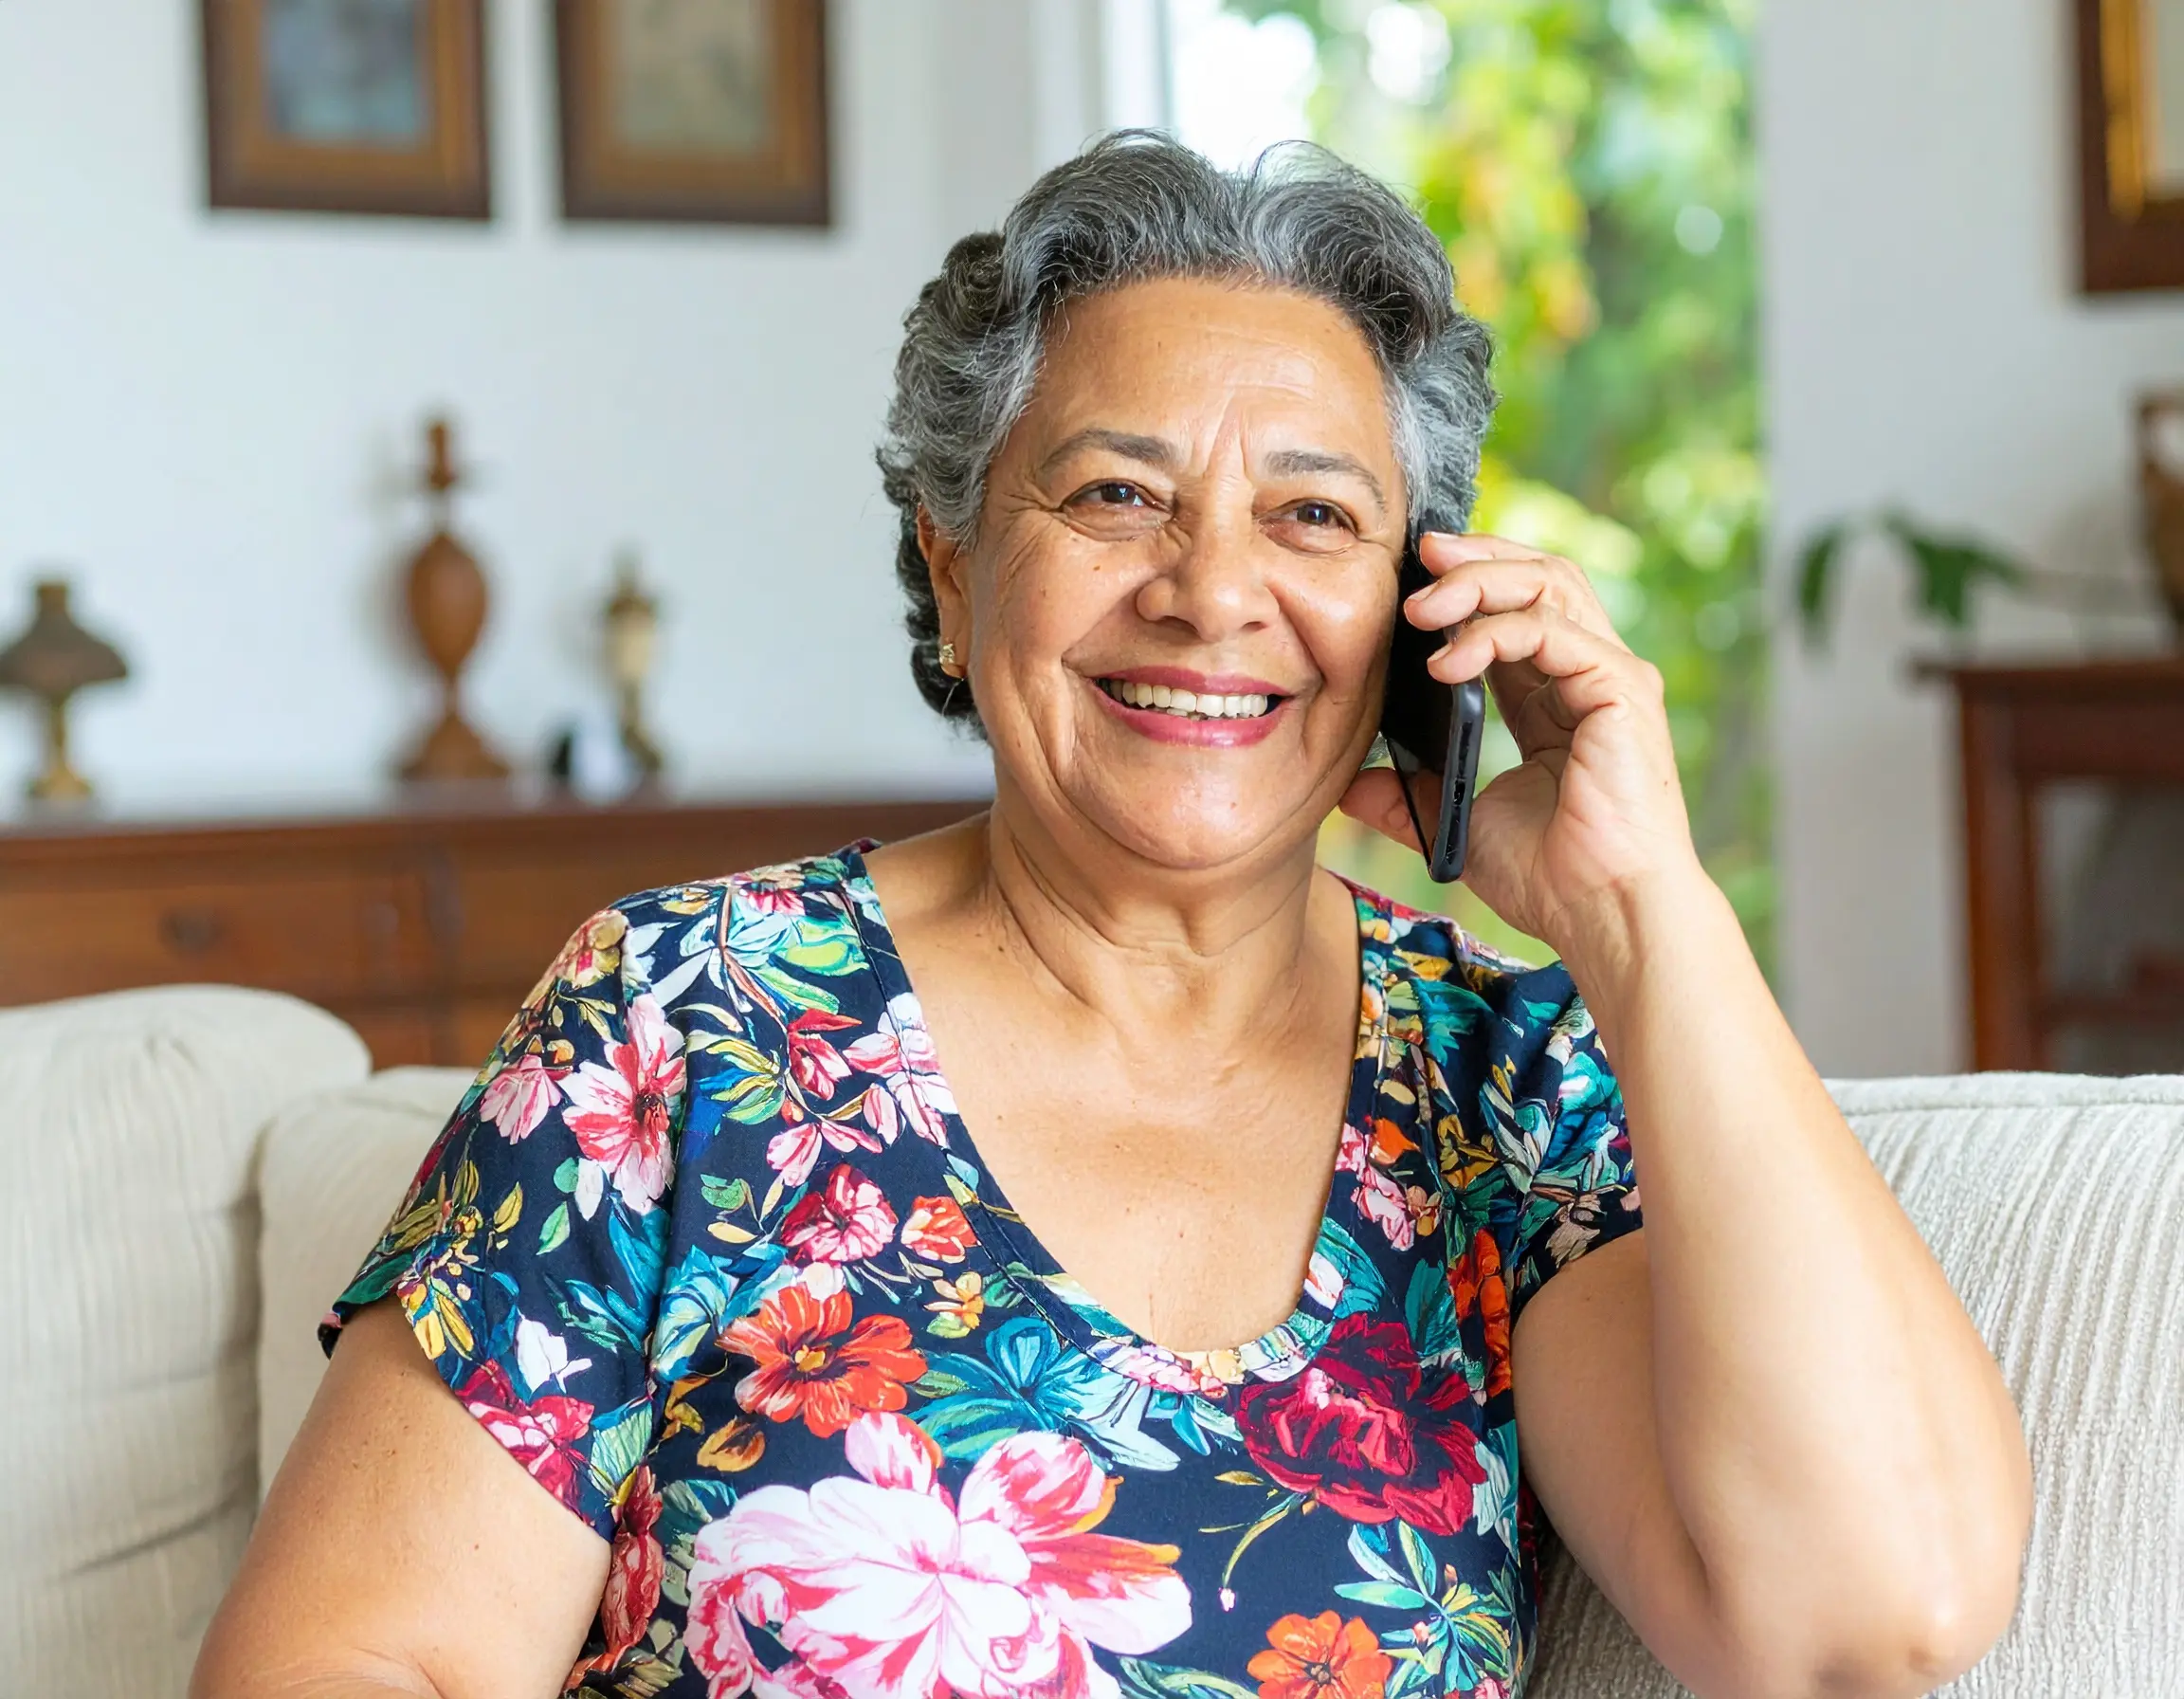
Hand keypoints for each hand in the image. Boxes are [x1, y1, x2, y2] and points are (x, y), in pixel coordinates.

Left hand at [1339, 533, 1700, 954]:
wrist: (1602, 916)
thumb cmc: (1552, 879)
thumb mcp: (1458, 825)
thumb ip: (1406, 797)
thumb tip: (1348, 785)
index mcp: (1555, 697)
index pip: (1514, 608)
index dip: (1465, 582)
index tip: (1408, 577)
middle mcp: (1590, 674)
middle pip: (1539, 575)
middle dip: (1474, 558)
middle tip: (1417, 557)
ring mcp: (1612, 677)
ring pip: (1550, 583)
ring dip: (1479, 582)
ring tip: (1420, 607)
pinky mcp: (1622, 690)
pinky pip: (1554, 632)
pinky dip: (1496, 633)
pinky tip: (1446, 662)